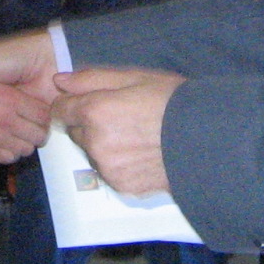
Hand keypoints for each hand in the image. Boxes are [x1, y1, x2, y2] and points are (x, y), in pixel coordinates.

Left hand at [53, 67, 183, 197]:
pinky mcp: (121, 186)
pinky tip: (142, 154)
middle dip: (89, 124)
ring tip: (136, 136)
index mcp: (94, 111)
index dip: (74, 104)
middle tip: (122, 117)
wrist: (204, 140)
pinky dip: (119, 164)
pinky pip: (108, 172)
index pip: (60, 110)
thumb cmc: (171, 102)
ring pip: (92, 153)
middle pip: (75, 132)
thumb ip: (91, 78)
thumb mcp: (134, 77)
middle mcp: (95, 142)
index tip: (93, 102)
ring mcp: (107, 168)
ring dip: (104, 145)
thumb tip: (59, 81)